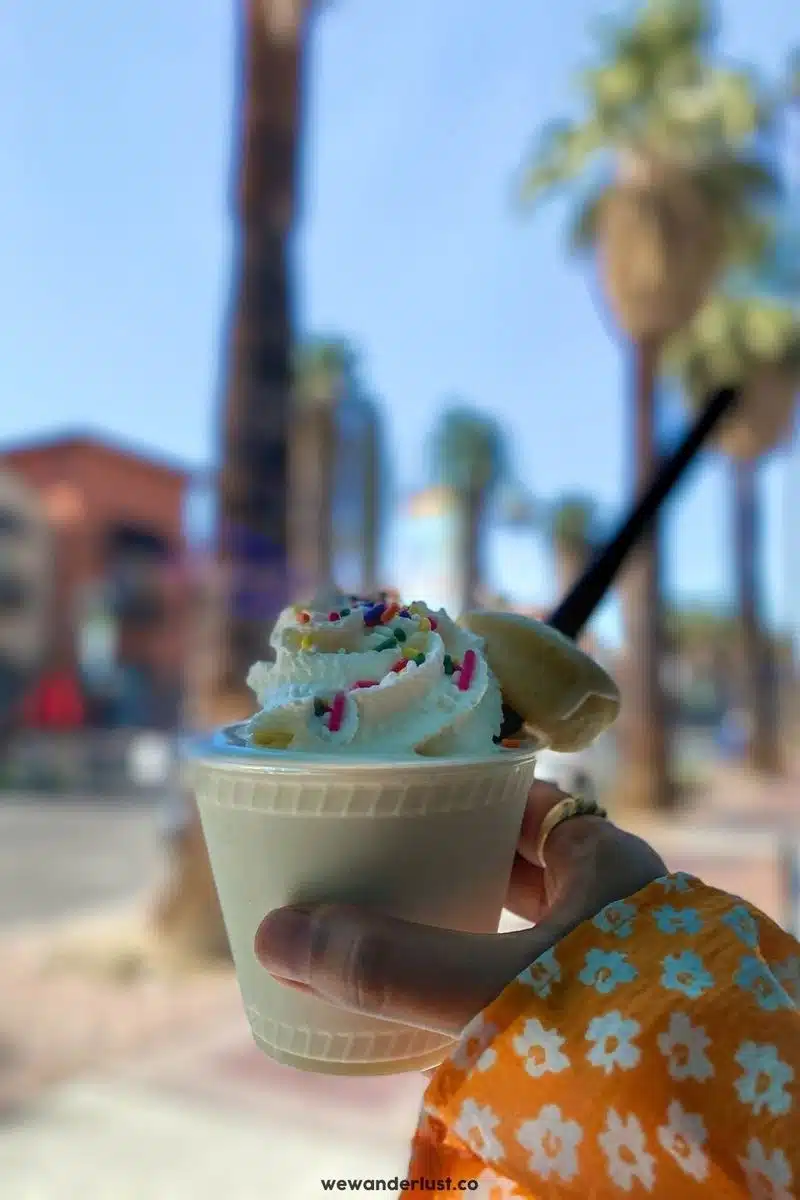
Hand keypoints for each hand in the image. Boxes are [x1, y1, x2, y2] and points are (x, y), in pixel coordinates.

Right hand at [255, 782, 665, 1036]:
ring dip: (473, 925)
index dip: (472, 794)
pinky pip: (536, 982)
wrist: (714, 1131)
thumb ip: (390, 966)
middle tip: (386, 860)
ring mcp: (614, 966)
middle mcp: (617, 906)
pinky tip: (450, 998)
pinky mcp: (607, 1023)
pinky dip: (492, 980)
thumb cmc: (621, 1030)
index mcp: (606, 863)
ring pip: (531, 927)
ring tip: (400, 923)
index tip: (413, 796)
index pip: (532, 804)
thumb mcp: (494, 985)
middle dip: (459, 860)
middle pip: (526, 864)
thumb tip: (279, 936)